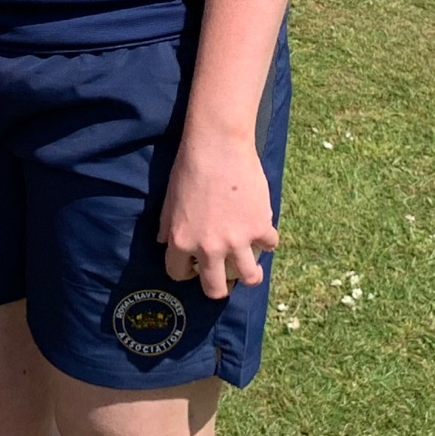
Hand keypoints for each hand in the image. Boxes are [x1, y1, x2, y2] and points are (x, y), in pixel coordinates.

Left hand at [158, 132, 278, 299]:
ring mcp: (238, 241)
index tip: (192, 266)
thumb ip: (167, 226)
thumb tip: (164, 243)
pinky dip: (267, 239)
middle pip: (215, 289)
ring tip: (249, 265)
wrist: (218, 146)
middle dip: (217, 288)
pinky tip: (261, 229)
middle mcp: (209, 248)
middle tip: (222, 277)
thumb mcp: (169, 200)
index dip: (184, 271)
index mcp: (182, 241)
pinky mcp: (261, 228)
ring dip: (249, 273)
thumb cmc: (188, 168)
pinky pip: (270, 246)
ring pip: (250, 278)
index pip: (178, 274)